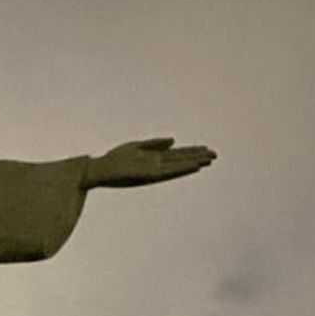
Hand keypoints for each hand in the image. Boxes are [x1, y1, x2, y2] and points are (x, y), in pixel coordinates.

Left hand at [83, 137, 216, 188]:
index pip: (176, 154)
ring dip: (192, 163)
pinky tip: (190, 166)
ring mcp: (152, 170)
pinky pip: (167, 171)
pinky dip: (179, 169)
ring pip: (177, 166)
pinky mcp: (147, 175)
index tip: (206, 149)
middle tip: (215, 155)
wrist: (99, 170)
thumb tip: (173, 140)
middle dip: (196, 157)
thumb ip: (154, 144)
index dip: (191, 152)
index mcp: (153, 158)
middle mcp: (156, 165)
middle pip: (180, 159)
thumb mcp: (135, 147)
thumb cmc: (115, 160)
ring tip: (207, 160)